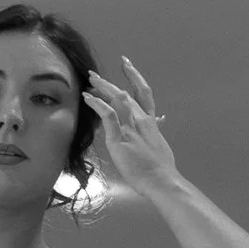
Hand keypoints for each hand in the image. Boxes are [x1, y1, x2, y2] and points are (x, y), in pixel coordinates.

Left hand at [86, 57, 178, 198]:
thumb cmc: (160, 167)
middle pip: (125, 93)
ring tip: (89, 81)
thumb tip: (159, 121)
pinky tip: (87, 98)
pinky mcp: (119, 137)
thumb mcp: (160, 143)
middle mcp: (142, 119)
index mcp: (151, 121)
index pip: (143, 93)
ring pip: (116, 99)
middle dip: (109, 82)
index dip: (135, 78)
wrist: (161, 180)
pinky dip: (96, 104)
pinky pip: (107, 115)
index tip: (128, 67)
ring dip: (101, 88)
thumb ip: (156, 130)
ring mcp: (130, 127)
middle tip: (95, 74)